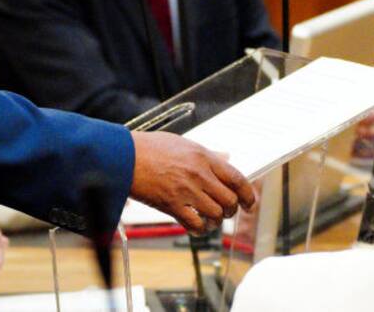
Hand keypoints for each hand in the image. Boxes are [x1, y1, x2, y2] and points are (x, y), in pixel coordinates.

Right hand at [129, 131, 254, 233]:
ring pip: (216, 214)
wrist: (124, 156)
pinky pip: (196, 224)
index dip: (248, 194)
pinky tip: (195, 226)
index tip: (249, 203)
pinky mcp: (172, 205)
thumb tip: (226, 158)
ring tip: (208, 219)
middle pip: (230, 200)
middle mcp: (199, 174)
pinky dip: (199, 229)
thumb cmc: (150, 147)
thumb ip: (206, 153)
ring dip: (215, 220)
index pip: (237, 178)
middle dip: (230, 210)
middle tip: (223, 211)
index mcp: (203, 156)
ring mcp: (186, 190)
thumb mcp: (182, 143)